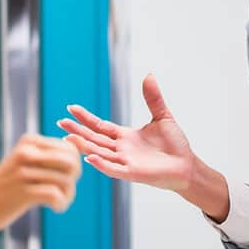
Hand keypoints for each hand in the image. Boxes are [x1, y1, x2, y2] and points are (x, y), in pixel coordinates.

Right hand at [0, 134, 81, 230]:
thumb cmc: (10, 184)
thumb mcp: (28, 161)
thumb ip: (52, 154)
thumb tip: (80, 143)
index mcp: (30, 141)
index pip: (70, 148)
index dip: (74, 165)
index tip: (65, 177)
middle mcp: (27, 152)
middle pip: (72, 162)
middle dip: (74, 178)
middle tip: (64, 190)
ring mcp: (24, 171)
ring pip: (66, 181)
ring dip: (68, 195)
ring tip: (58, 202)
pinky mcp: (24, 191)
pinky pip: (56, 194)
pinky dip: (61, 203)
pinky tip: (55, 207)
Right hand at [58, 74, 196, 191]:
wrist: (188, 165)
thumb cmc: (175, 144)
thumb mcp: (162, 116)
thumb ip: (153, 98)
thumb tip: (148, 74)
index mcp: (125, 136)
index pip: (100, 126)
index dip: (86, 118)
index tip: (71, 108)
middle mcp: (121, 149)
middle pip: (94, 138)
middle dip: (77, 131)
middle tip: (60, 123)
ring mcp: (125, 162)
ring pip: (99, 152)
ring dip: (84, 145)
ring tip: (67, 138)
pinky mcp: (132, 173)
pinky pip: (113, 169)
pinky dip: (101, 163)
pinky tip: (89, 156)